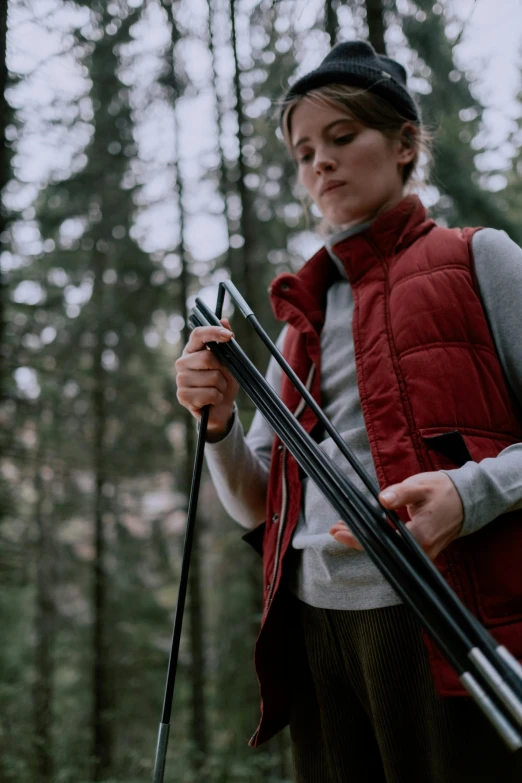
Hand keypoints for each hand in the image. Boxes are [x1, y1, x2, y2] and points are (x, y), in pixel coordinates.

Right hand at [175, 319, 239, 439]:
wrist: (221, 408)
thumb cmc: (224, 381)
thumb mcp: (230, 361)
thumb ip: (227, 342)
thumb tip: (224, 319)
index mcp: (192, 350)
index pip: (198, 334)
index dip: (213, 332)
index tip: (229, 336)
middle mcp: (182, 362)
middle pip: (208, 358)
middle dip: (222, 369)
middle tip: (223, 377)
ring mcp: (180, 379)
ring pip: (212, 377)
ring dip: (221, 386)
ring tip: (217, 390)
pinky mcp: (182, 396)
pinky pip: (209, 394)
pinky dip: (217, 398)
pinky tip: (212, 400)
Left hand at [330, 471, 463, 560]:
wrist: (467, 500)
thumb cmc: (443, 491)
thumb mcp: (420, 486)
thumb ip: (401, 493)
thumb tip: (383, 499)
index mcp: (420, 536)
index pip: (382, 541)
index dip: (358, 537)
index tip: (339, 530)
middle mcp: (421, 551)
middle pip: (381, 549)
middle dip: (356, 539)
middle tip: (334, 529)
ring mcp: (422, 553)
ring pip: (387, 550)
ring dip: (365, 539)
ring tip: (343, 528)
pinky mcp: (421, 551)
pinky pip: (395, 548)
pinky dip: (378, 539)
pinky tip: (364, 530)